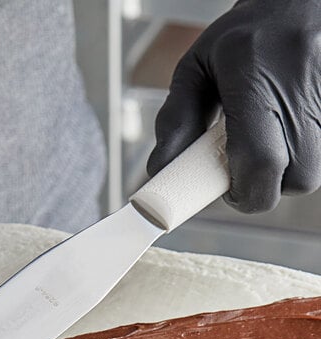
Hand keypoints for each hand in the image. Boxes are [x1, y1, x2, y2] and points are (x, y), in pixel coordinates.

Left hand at [147, 0, 320, 212]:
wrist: (299, 1)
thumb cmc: (243, 39)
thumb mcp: (196, 70)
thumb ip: (175, 121)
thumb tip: (161, 170)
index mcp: (254, 75)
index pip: (260, 161)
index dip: (243, 192)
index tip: (228, 192)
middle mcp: (302, 85)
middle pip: (297, 178)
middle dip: (265, 186)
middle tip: (245, 165)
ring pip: (314, 171)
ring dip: (286, 170)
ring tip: (269, 137)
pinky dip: (302, 154)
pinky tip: (290, 128)